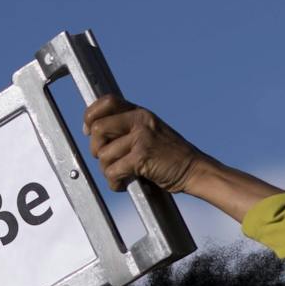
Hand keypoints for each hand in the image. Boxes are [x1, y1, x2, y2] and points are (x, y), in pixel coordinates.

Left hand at [81, 96, 283, 222]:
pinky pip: (113, 171)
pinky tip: (123, 184)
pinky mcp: (142, 156)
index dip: (91, 115)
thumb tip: (94, 132)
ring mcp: (142, 137)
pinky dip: (114, 182)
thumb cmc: (170, 156)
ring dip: (108, 170)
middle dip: (97, 149)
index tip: (89, 130)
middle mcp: (140, 120)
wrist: (196, 170)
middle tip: (107, 159)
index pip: (106, 102)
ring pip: (104, 154)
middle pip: (98, 129)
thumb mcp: (150, 132)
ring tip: (121, 174)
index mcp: (141, 113)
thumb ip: (128, 128)